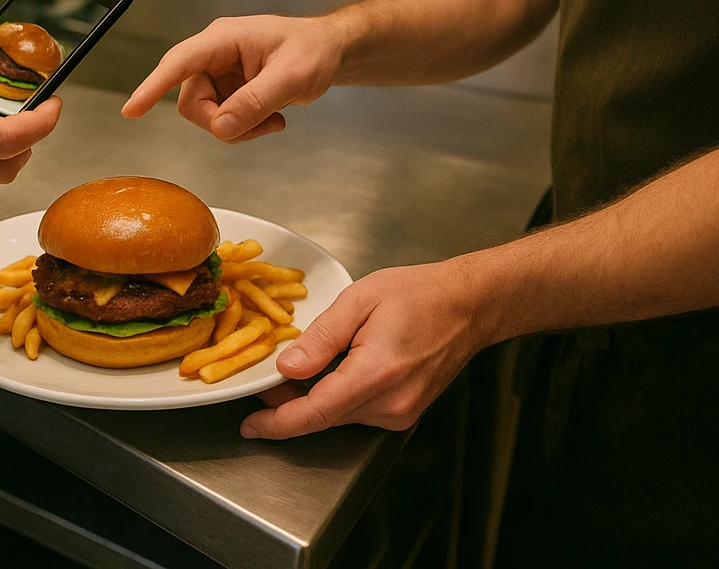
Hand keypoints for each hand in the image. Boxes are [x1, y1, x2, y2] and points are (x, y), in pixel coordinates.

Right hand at [121, 16, 344, 141]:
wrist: (328, 52)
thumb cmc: (313, 49)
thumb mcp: (292, 75)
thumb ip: (256, 100)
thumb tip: (223, 127)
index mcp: (223, 39)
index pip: (179, 62)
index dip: (153, 87)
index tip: (132, 110)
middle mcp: (214, 56)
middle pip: (192, 101)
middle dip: (222, 121)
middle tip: (260, 125)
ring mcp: (219, 75)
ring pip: (206, 115)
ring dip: (238, 127)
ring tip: (272, 120)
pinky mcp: (226, 91)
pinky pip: (221, 119)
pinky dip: (244, 127)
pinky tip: (270, 119)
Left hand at [239, 261, 491, 437]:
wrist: (469, 305)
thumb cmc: (419, 294)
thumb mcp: (360, 299)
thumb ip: (321, 337)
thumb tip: (287, 368)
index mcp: (377, 373)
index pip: (316, 412)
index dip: (278, 423)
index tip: (249, 425)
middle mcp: (391, 402)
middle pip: (324, 418)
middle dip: (287, 407)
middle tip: (262, 385)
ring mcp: (401, 412)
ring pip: (339, 417)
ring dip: (310, 402)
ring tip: (293, 373)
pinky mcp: (404, 413)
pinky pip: (357, 412)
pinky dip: (334, 399)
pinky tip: (326, 375)